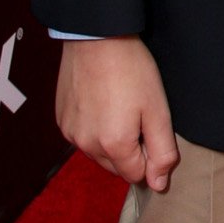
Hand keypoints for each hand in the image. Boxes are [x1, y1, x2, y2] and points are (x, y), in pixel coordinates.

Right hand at [55, 36, 178, 190]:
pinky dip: (94, 128)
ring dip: (111, 141)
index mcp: (114, 145)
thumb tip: (158, 184)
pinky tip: (103, 103)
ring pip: (98, 153)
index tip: (151, 128)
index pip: (137, 175)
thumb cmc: (131, 70)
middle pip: (116, 167)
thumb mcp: (158, 110)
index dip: (150, 155)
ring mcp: (70, 133)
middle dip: (131, 150)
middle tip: (138, 115)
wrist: (96, 38)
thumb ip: (162, 152)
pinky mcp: (61, 120)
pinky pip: (83, 137)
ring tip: (120, 106)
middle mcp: (87, 145)